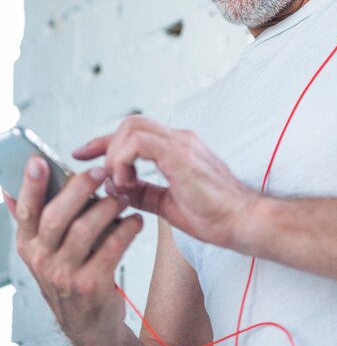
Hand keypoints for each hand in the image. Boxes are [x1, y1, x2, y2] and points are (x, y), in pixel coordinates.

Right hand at [2, 157, 142, 345]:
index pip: (26, 211)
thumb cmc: (69, 276)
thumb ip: (33, 220)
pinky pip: (111, 247)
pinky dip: (126, 229)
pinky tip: (135, 221)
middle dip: (80, 188)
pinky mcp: (90, 286)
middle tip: (101, 171)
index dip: (31, 185)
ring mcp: (64, 275)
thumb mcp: (45, 251)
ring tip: (122, 196)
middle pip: (56, 216)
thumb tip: (10, 189)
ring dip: (108, 206)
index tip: (39, 160)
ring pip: (85, 228)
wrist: (88, 324)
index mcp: (29, 245)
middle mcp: (42, 260)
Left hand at [72, 116, 258, 248]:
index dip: (104, 142)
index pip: (134, 133)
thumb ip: (145, 193)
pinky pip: (139, 143)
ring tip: (122, 184)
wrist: (244, 222)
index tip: (83, 154)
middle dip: (104, 144)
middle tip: (99, 174)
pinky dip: (124, 161)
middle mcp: (179, 139)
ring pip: (131, 127)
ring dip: (116, 156)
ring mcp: (181, 143)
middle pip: (130, 123)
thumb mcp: (169, 204)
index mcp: (178, 148)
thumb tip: (118, 191)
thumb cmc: (216, 215)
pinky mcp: (180, 155)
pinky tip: (129, 183)